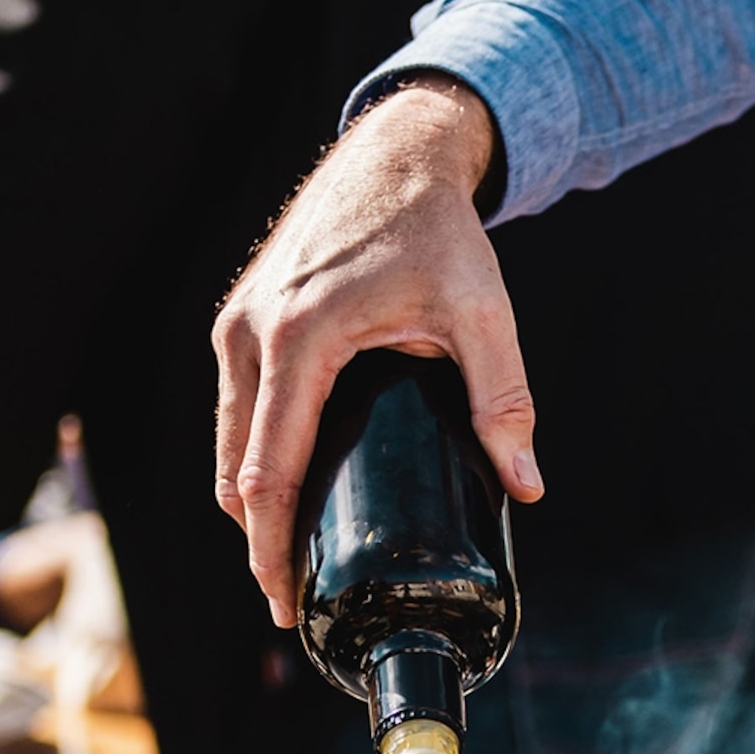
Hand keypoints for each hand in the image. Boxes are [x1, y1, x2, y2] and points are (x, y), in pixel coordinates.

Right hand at [212, 78, 542, 625]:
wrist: (395, 154)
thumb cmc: (438, 231)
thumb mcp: (482, 313)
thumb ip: (504, 400)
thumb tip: (527, 486)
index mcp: (301, 335)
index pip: (269, 468)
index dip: (270, 544)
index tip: (285, 597)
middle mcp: (251, 330)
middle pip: (235, 467)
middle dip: (255, 539)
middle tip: (290, 598)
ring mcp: (237, 322)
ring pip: (227, 439)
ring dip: (248, 500)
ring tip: (287, 556)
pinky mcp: (241, 317)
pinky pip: (234, 406)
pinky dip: (249, 456)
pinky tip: (281, 491)